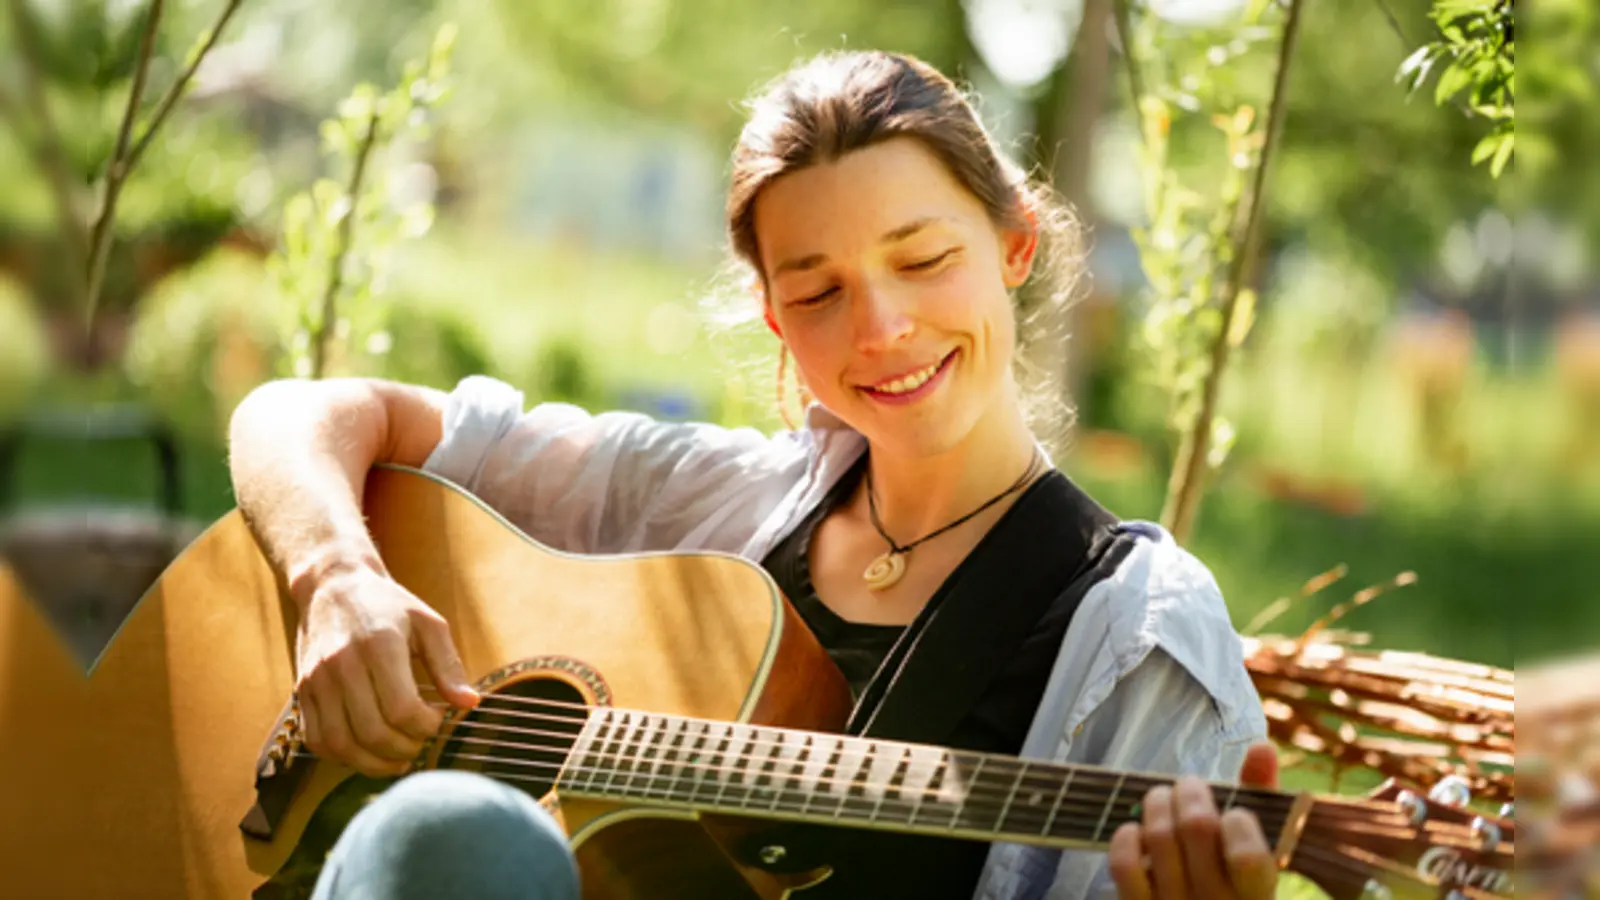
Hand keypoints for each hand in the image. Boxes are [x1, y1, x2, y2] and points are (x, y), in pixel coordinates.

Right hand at [295, 567, 479, 776]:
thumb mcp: (428, 623)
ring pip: (341, 743)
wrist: (332, 586)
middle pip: (372, 731)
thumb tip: (469, 704)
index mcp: (379, 646)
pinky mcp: (301, 691)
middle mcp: (342, 665)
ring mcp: (317, 681)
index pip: (402, 708)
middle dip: (404, 749)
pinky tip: (367, 752)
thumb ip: (448, 665)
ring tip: (398, 758)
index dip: (426, 727)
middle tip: (420, 744)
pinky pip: (317, 740)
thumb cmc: (388, 605)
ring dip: (373, 763)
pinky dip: (343, 757)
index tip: (438, 721)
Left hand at [1107, 741, 1280, 899]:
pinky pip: (1124, 864)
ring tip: (1163, 797)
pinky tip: (1135, 830)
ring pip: (1159, 837)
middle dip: (1191, 793)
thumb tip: (1262, 746)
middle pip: (1197, 828)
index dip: (1238, 823)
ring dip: (1158, 803)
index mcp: (1256, 893)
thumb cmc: (1231, 878)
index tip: (1235, 813)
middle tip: (1189, 786)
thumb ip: (1259, 796)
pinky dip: (1126, 837)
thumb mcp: (1256, 846)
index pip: (1248, 857)